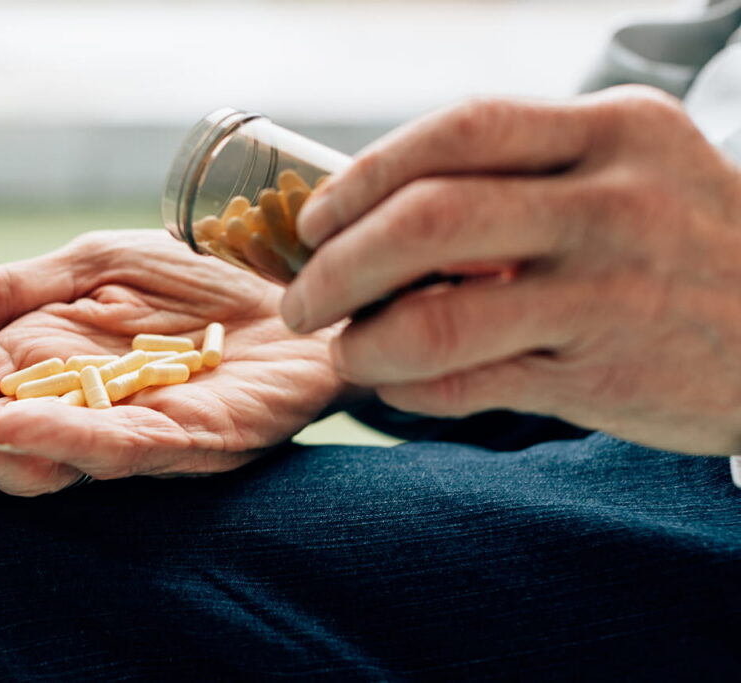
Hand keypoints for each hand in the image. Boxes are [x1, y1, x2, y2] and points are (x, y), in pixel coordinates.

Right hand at [0, 230, 344, 494]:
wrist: (300, 285)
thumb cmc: (200, 278)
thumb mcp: (94, 266)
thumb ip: (10, 292)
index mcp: (52, 375)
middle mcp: (86, 415)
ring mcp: (138, 434)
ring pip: (49, 463)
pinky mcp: (193, 441)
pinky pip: (119, 450)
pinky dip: (64, 440)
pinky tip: (15, 424)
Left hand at [282, 86, 740, 454]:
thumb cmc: (683, 241)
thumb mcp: (627, 172)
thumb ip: (520, 178)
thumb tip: (376, 214)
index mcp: (612, 132)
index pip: (459, 131)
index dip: (366, 175)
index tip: (318, 217)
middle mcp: (615, 204)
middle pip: (432, 218)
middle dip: (339, 264)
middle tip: (301, 299)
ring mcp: (613, 293)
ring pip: (443, 318)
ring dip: (364, 341)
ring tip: (342, 350)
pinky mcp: (607, 375)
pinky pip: (473, 385)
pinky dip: (412, 389)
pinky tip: (396, 386)